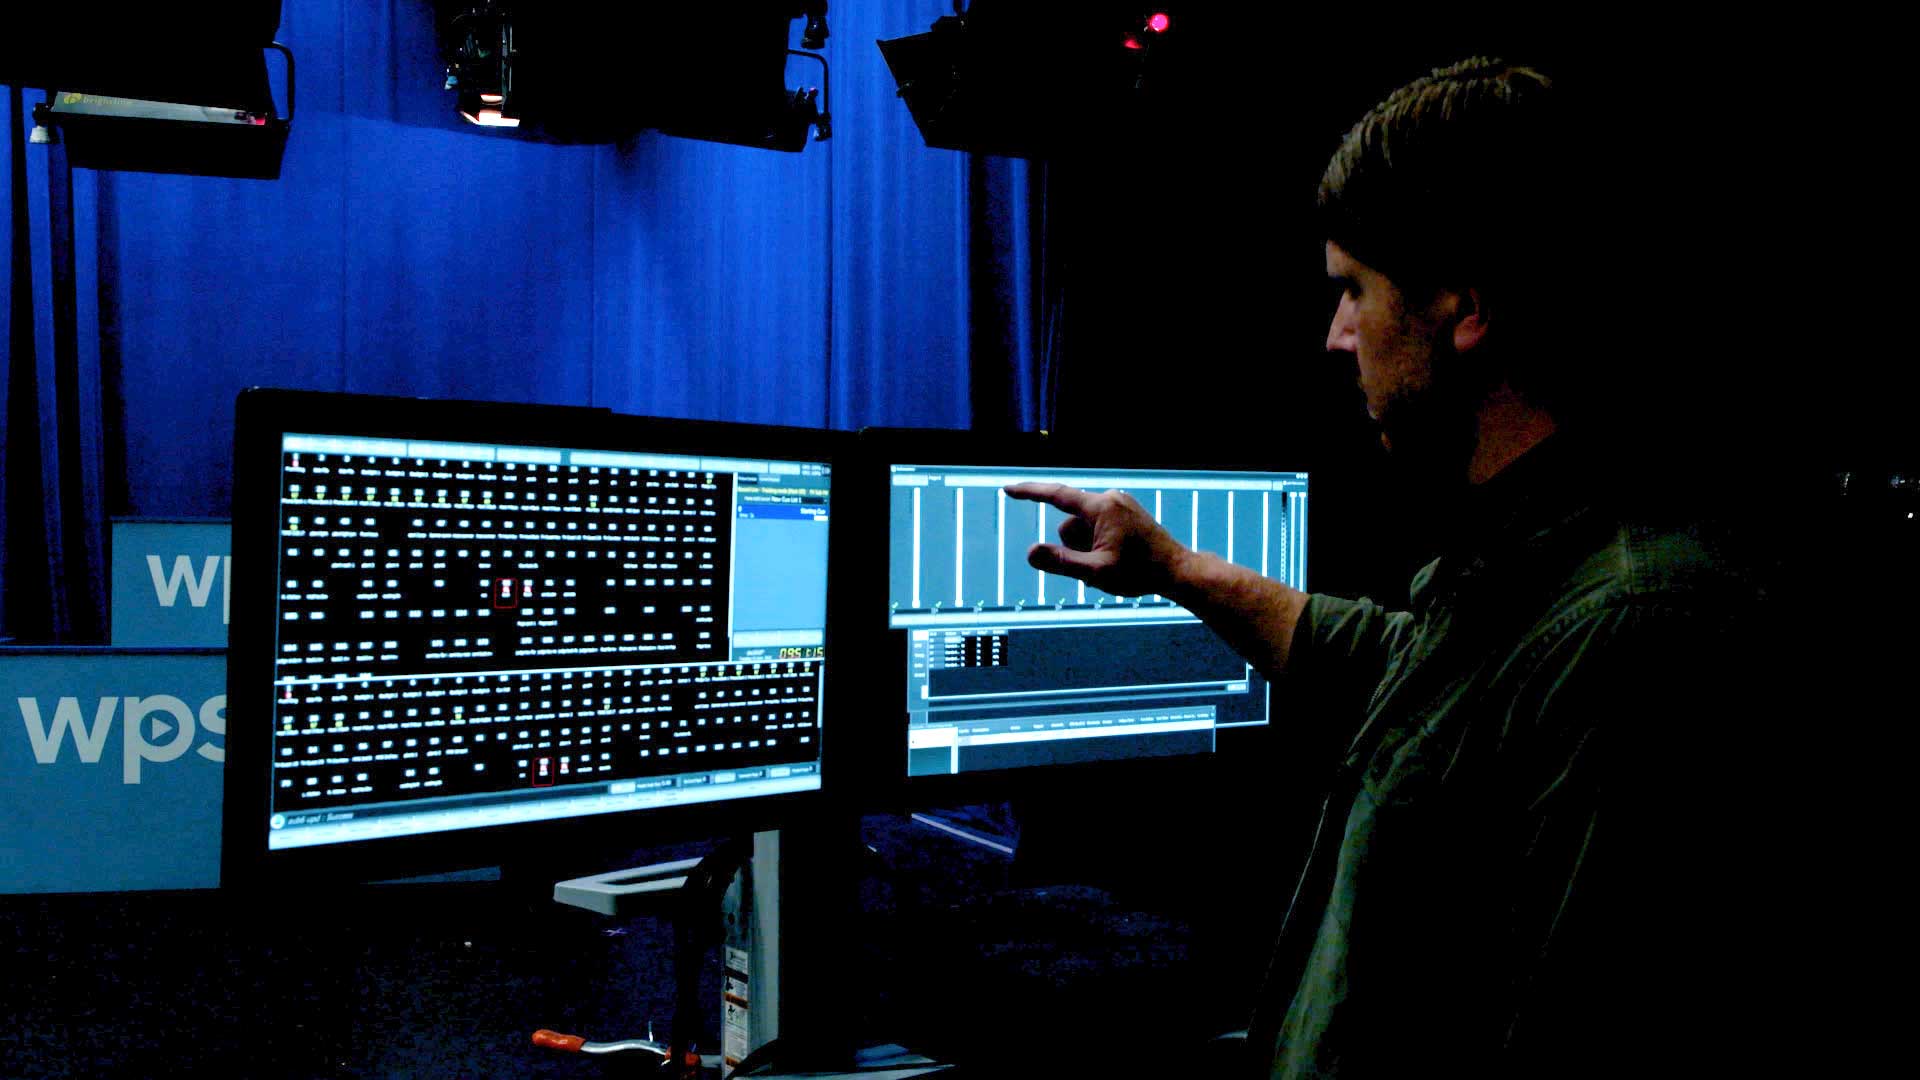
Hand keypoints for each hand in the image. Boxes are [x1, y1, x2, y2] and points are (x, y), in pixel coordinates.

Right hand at [1003, 482, 1190, 597]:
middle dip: (1074, 547)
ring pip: (1082, 528)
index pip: (1056, 495)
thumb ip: (1061, 562)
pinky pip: (1097, 528)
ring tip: (1111, 566)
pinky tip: (1116, 562)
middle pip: (1070, 523)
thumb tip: (1030, 552)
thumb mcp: (1096, 572)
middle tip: (1099, 568)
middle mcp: (1110, 499)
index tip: (1008, 490)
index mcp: (1102, 508)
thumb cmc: (1140, 572)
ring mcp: (1120, 505)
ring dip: (1086, 549)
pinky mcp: (1125, 514)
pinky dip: (1096, 546)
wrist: (1178, 571)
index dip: (1029, 493)